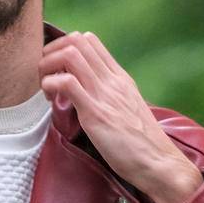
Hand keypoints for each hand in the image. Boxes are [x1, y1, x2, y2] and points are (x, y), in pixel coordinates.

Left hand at [39, 31, 202, 202]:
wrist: (158, 162)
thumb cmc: (141, 145)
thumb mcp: (126, 111)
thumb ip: (109, 98)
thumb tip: (86, 97)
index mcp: (119, 78)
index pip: (90, 40)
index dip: (64, 47)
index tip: (55, 69)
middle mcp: (112, 80)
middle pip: (77, 40)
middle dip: (52, 51)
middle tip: (45, 75)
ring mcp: (105, 95)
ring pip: (71, 55)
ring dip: (48, 66)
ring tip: (45, 87)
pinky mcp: (96, 114)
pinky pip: (68, 84)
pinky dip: (51, 85)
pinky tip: (50, 99)